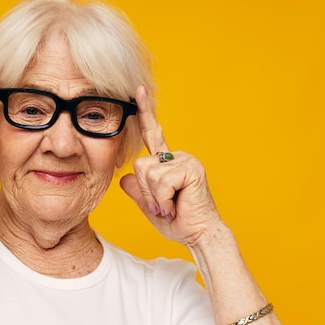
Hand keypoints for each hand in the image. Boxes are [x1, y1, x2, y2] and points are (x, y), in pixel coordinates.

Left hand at [119, 85, 221, 245]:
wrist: (199, 234)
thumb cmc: (178, 222)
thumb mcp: (150, 205)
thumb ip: (138, 191)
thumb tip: (125, 179)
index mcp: (167, 163)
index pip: (152, 135)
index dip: (145, 113)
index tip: (139, 90)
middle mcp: (177, 157)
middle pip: (139, 164)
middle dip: (146, 191)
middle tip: (164, 205)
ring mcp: (186, 160)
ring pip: (148, 173)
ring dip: (155, 197)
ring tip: (172, 206)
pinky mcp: (191, 168)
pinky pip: (161, 181)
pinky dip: (163, 199)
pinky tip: (176, 205)